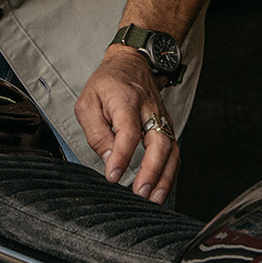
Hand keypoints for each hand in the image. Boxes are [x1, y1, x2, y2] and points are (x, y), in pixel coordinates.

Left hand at [74, 48, 179, 203]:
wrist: (131, 63)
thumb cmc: (107, 83)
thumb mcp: (88, 102)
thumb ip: (95, 132)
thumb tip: (107, 159)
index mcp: (126, 100)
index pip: (128, 131)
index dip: (121, 156)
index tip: (113, 176)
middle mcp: (149, 110)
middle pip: (159, 141)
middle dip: (152, 171)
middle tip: (140, 193)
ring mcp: (161, 118)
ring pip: (172, 149)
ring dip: (165, 177)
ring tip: (154, 199)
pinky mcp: (167, 126)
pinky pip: (173, 151)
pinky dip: (170, 173)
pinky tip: (161, 189)